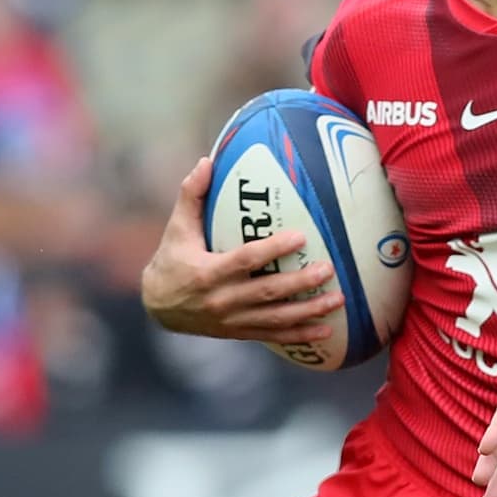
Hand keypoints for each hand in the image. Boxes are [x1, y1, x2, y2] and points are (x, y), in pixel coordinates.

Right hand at [141, 157, 342, 343]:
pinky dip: (300, 335)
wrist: (158, 307)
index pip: (245, 260)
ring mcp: (232, 320)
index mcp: (208, 272)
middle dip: (300, 282)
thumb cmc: (172, 259)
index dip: (273, 249)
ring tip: (338, 299)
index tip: (301, 236)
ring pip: (276, 317)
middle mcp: (222, 299)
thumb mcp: (177, 228)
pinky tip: (326, 331)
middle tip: (329, 269)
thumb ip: (191, 195)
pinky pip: (273, 335)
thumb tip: (206, 161)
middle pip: (267, 292)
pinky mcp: (239, 332)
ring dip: (309, 311)